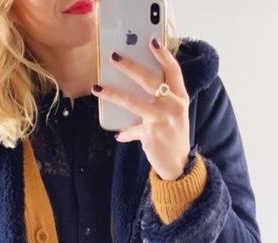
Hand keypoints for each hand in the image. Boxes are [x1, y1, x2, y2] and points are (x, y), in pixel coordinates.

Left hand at [91, 37, 190, 180]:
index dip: (163, 55)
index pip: (173, 71)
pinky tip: (118, 135)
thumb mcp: (174, 116)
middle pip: (149, 79)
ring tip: (97, 88)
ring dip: (112, 94)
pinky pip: (131, 129)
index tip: (151, 41)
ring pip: (132, 101)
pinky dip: (124, 133)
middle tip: (114, 57)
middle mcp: (173, 106)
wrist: (179, 166)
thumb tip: (134, 90)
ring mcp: (162, 119)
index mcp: (180, 98)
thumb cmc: (173, 137)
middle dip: (130, 66)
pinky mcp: (150, 134)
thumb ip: (161, 102)